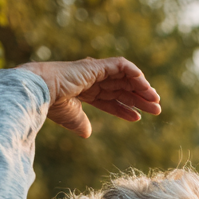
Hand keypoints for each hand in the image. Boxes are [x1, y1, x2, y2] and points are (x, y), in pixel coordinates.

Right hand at [16, 57, 160, 138]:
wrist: (41, 92)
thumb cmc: (51, 104)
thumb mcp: (71, 118)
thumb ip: (80, 124)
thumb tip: (87, 133)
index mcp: (83, 91)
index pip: (109, 99)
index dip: (124, 109)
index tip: (138, 118)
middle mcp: (90, 79)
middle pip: (121, 89)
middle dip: (139, 99)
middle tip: (156, 109)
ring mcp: (93, 71)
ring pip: (125, 78)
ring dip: (142, 88)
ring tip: (155, 100)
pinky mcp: (96, 66)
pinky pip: (121, 65)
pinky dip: (134, 73)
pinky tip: (145, 84)